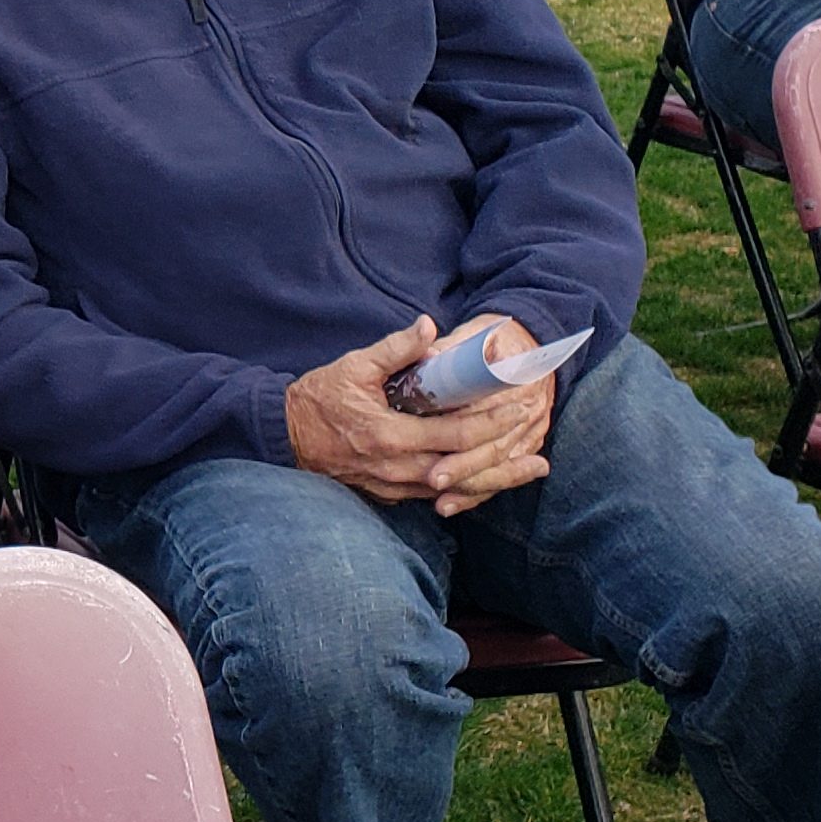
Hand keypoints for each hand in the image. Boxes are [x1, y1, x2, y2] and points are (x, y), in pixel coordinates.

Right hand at [283, 318, 544, 505]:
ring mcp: (393, 485)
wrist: (283, 436)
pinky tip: (487, 481)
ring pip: (454, 489)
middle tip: (537, 447)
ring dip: (493, 480)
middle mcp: (397, 467)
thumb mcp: (353, 366)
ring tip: (526, 471)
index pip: (456, 433)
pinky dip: (465, 488)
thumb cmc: (317, 398)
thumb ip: (394, 349)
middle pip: (465, 469)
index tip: (520, 407)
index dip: (493, 422)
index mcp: (390, 435)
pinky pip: (436, 494)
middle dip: (505, 458)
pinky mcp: (389, 493)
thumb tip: (428, 327)